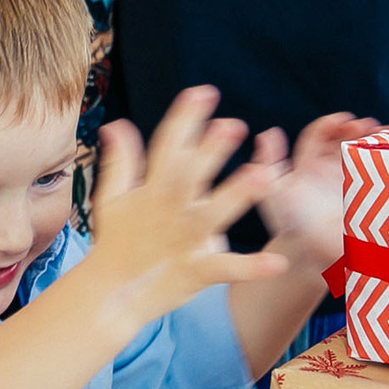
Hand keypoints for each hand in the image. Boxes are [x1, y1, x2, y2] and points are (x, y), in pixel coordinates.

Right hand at [85, 85, 288, 331]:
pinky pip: (226, 268)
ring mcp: (183, 242)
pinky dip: (251, 267)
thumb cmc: (115, 243)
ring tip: (265, 176)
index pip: (167, 147)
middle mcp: (169, 211)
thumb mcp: (111, 198)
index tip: (203, 93)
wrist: (111, 296)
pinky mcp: (195, 272)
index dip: (185, 119)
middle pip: (191, 175)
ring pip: (213, 215)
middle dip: (211, 150)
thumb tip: (117, 123)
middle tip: (234, 125)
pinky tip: (277, 262)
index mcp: (152, 190)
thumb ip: (120, 160)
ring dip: (238, 195)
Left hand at [257, 112, 376, 271]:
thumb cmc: (291, 226)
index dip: (330, 125)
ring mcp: (349, 180)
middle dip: (355, 129)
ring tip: (386, 134)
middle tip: (368, 126)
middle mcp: (329, 168)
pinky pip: (378, 173)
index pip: (318, 136)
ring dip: (373, 140)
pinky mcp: (366, 194)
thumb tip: (266, 133)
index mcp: (308, 164)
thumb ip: (268, 164)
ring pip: (362, 152)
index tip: (344, 120)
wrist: (314, 257)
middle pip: (343, 139)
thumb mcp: (274, 196)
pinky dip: (388, 158)